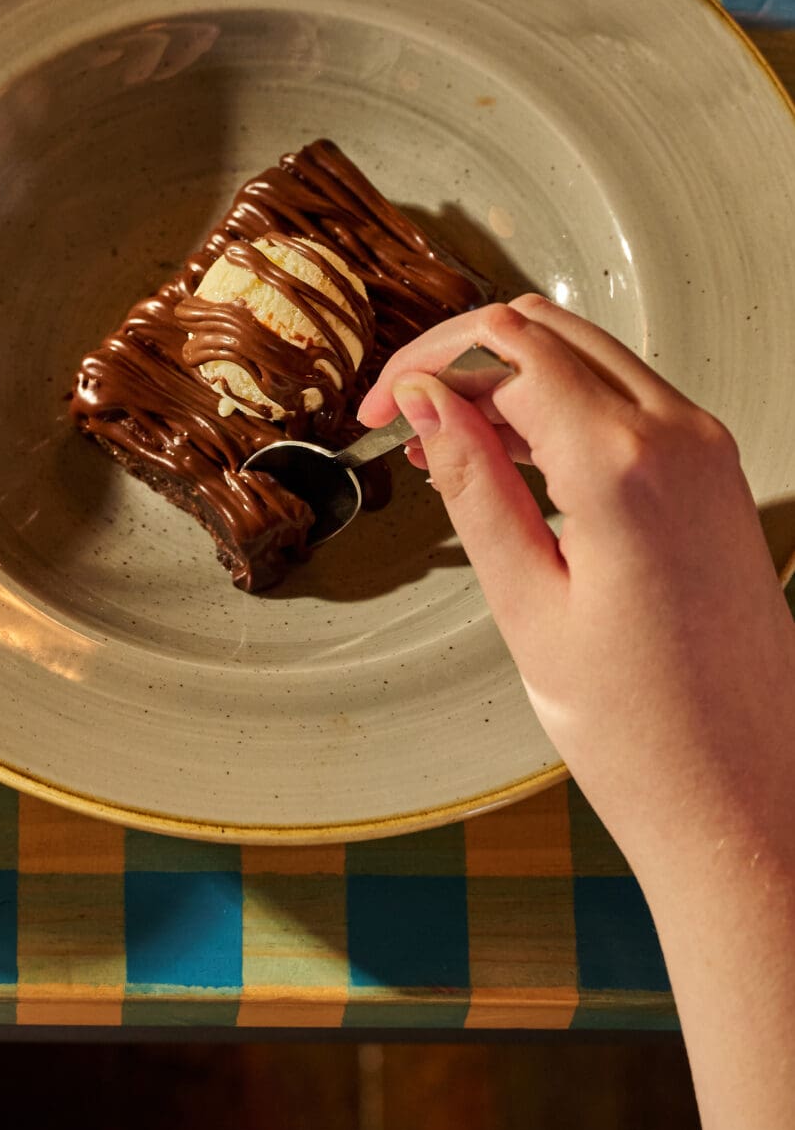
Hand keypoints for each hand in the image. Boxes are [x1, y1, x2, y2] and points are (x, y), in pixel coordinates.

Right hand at [358, 297, 794, 891]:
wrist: (747, 799)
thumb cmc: (648, 734)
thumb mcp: (528, 605)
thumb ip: (473, 486)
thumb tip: (427, 404)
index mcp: (624, 465)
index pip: (505, 346)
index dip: (426, 362)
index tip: (382, 409)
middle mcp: (680, 440)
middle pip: (548, 331)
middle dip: (464, 358)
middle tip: (405, 418)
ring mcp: (708, 456)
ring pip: (590, 356)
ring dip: (511, 379)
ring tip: (450, 449)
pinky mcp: (718, 481)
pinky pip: (628, 401)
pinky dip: (561, 408)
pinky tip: (514, 465)